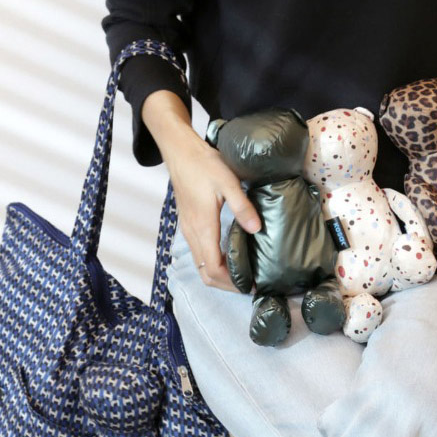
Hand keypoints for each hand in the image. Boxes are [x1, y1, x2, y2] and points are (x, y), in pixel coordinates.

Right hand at [142, 91, 259, 290]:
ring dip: (220, 275)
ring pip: (200, 265)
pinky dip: (213, 263)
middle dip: (227, 284)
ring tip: (243, 274)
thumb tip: (257, 229)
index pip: (214, 268)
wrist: (180, 151)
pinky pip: (199, 253)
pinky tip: (230, 256)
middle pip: (206, 273)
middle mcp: (192, 233)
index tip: (251, 285)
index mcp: (202, 226)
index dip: (232, 282)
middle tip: (250, 284)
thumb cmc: (203, 164)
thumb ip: (242, 206)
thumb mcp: (228, 181)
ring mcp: (187, 230)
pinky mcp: (188, 224)